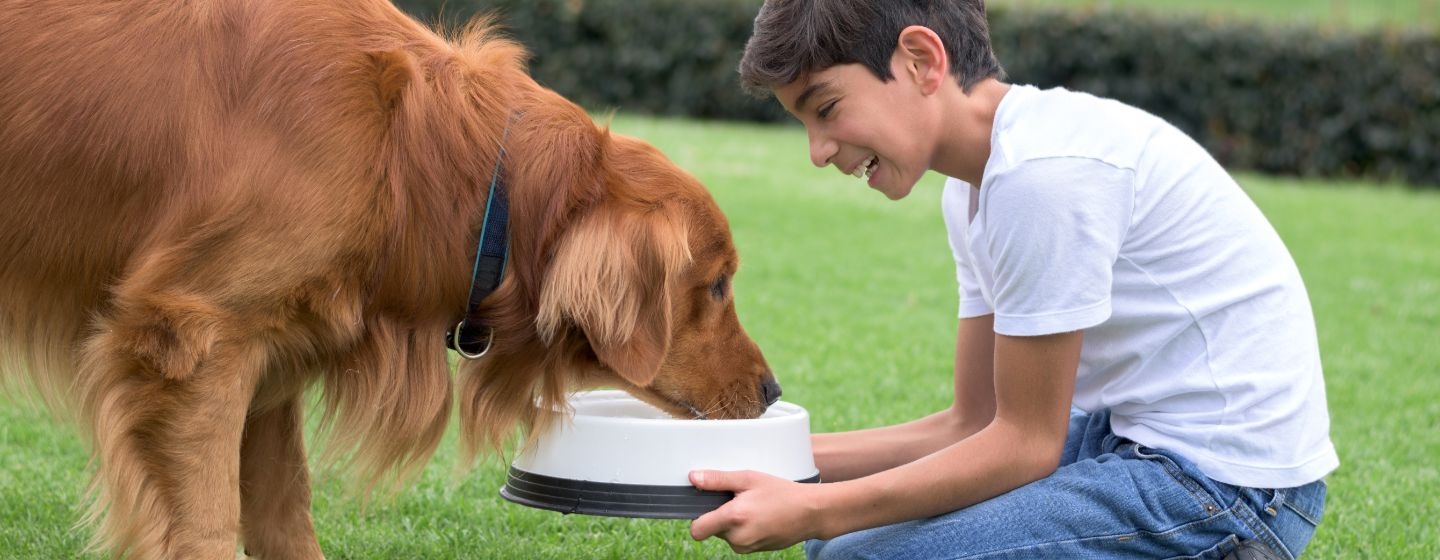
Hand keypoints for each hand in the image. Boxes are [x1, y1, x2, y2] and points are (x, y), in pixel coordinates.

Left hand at [688, 470, 822, 553]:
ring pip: (725, 535)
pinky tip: (760, 517)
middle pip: (712, 529)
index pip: (697, 530)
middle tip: (739, 499)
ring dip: (732, 522)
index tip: (706, 504)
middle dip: (720, 515)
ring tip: (753, 507)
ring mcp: (747, 547)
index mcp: (734, 518)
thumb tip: (694, 478)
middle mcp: (738, 538)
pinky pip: (739, 540)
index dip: (698, 516)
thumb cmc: (782, 493)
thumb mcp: (749, 479)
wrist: (811, 513)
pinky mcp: (754, 551)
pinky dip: (744, 529)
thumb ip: (718, 480)